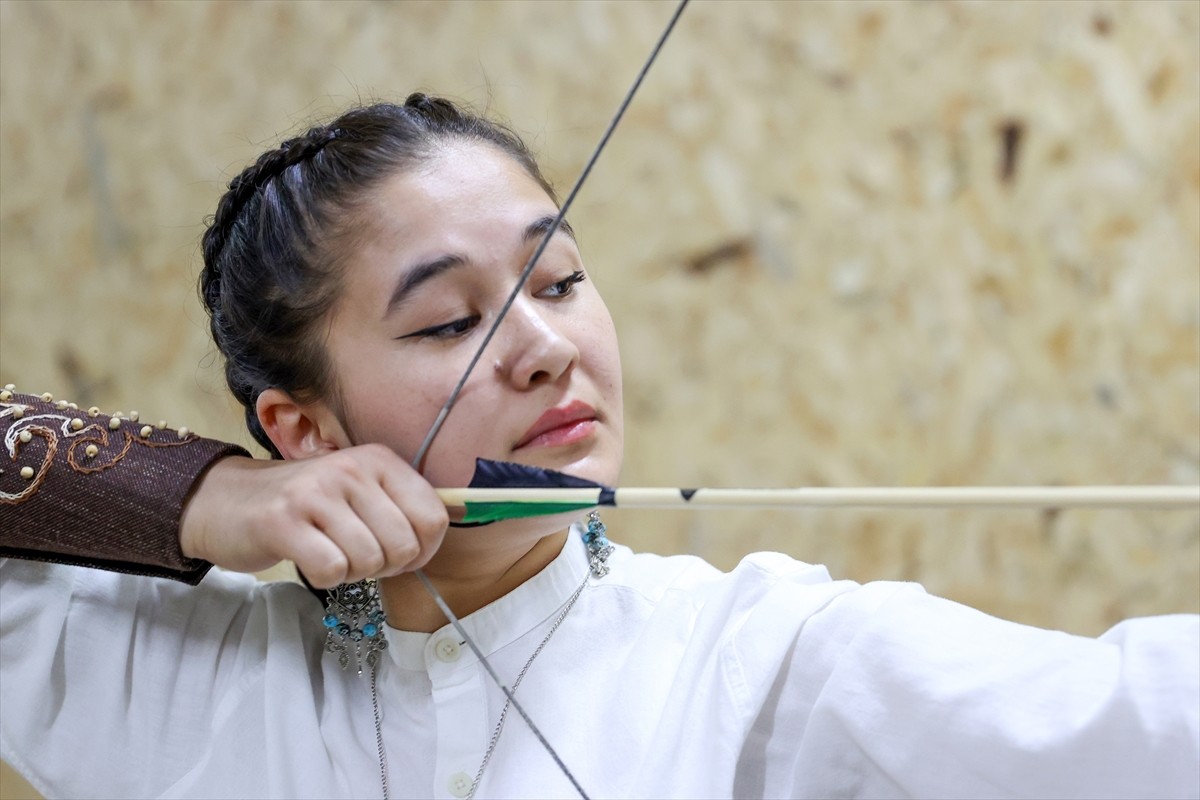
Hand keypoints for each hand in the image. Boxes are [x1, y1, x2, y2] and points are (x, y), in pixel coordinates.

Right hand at [179, 444, 447, 586]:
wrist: (227, 501)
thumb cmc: (305, 505)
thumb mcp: (360, 492)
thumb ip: (402, 506)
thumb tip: (452, 520)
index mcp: (378, 460)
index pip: (433, 516)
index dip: (423, 550)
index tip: (399, 554)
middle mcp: (350, 469)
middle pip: (404, 545)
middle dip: (386, 566)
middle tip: (357, 556)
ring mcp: (316, 493)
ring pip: (369, 560)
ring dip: (353, 572)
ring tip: (330, 553)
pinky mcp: (283, 521)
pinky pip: (332, 569)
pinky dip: (325, 577)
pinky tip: (309, 559)